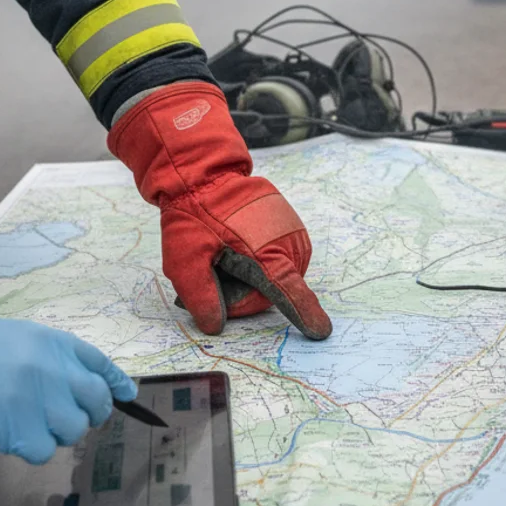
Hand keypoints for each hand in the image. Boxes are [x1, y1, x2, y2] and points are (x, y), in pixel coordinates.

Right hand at [0, 316, 136, 463]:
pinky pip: (44, 450)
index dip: (115, 382)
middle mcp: (53, 367)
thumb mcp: (10, 337)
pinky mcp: (19, 429)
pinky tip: (5, 434)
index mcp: (51, 341)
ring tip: (21, 422)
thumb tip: (71, 386)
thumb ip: (45, 358)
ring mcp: (38, 398)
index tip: (125, 394)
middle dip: (88, 413)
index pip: (99, 364)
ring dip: (53, 433)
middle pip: (97, 400)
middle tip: (64, 418)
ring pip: (73, 430)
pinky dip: (28, 448)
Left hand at [108, 82, 331, 339]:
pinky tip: (240, 244)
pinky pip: (281, 256)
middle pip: (274, 290)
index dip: (304, 313)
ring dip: (254, 275)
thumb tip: (216, 326)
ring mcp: (292, 230)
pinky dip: (262, 259)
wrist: (205, 174)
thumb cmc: (193, 217)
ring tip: (227, 253)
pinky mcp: (291, 224)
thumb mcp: (184, 260)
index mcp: (263, 253)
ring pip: (278, 274)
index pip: (288, 291)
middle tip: (216, 270)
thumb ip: (200, 296)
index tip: (321, 330)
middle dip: (245, 292)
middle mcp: (286, 242)